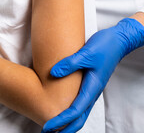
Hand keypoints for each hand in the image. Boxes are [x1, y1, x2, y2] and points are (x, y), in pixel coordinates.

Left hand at [42, 17, 143, 132]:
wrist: (118, 41)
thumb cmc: (104, 47)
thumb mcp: (86, 53)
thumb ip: (70, 64)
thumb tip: (53, 73)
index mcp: (93, 87)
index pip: (75, 110)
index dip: (61, 121)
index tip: (47, 127)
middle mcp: (93, 91)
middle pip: (80, 117)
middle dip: (65, 127)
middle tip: (48, 132)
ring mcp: (93, 87)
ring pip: (81, 110)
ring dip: (69, 120)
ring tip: (55, 124)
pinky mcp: (91, 81)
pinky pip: (81, 100)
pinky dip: (73, 108)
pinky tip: (65, 104)